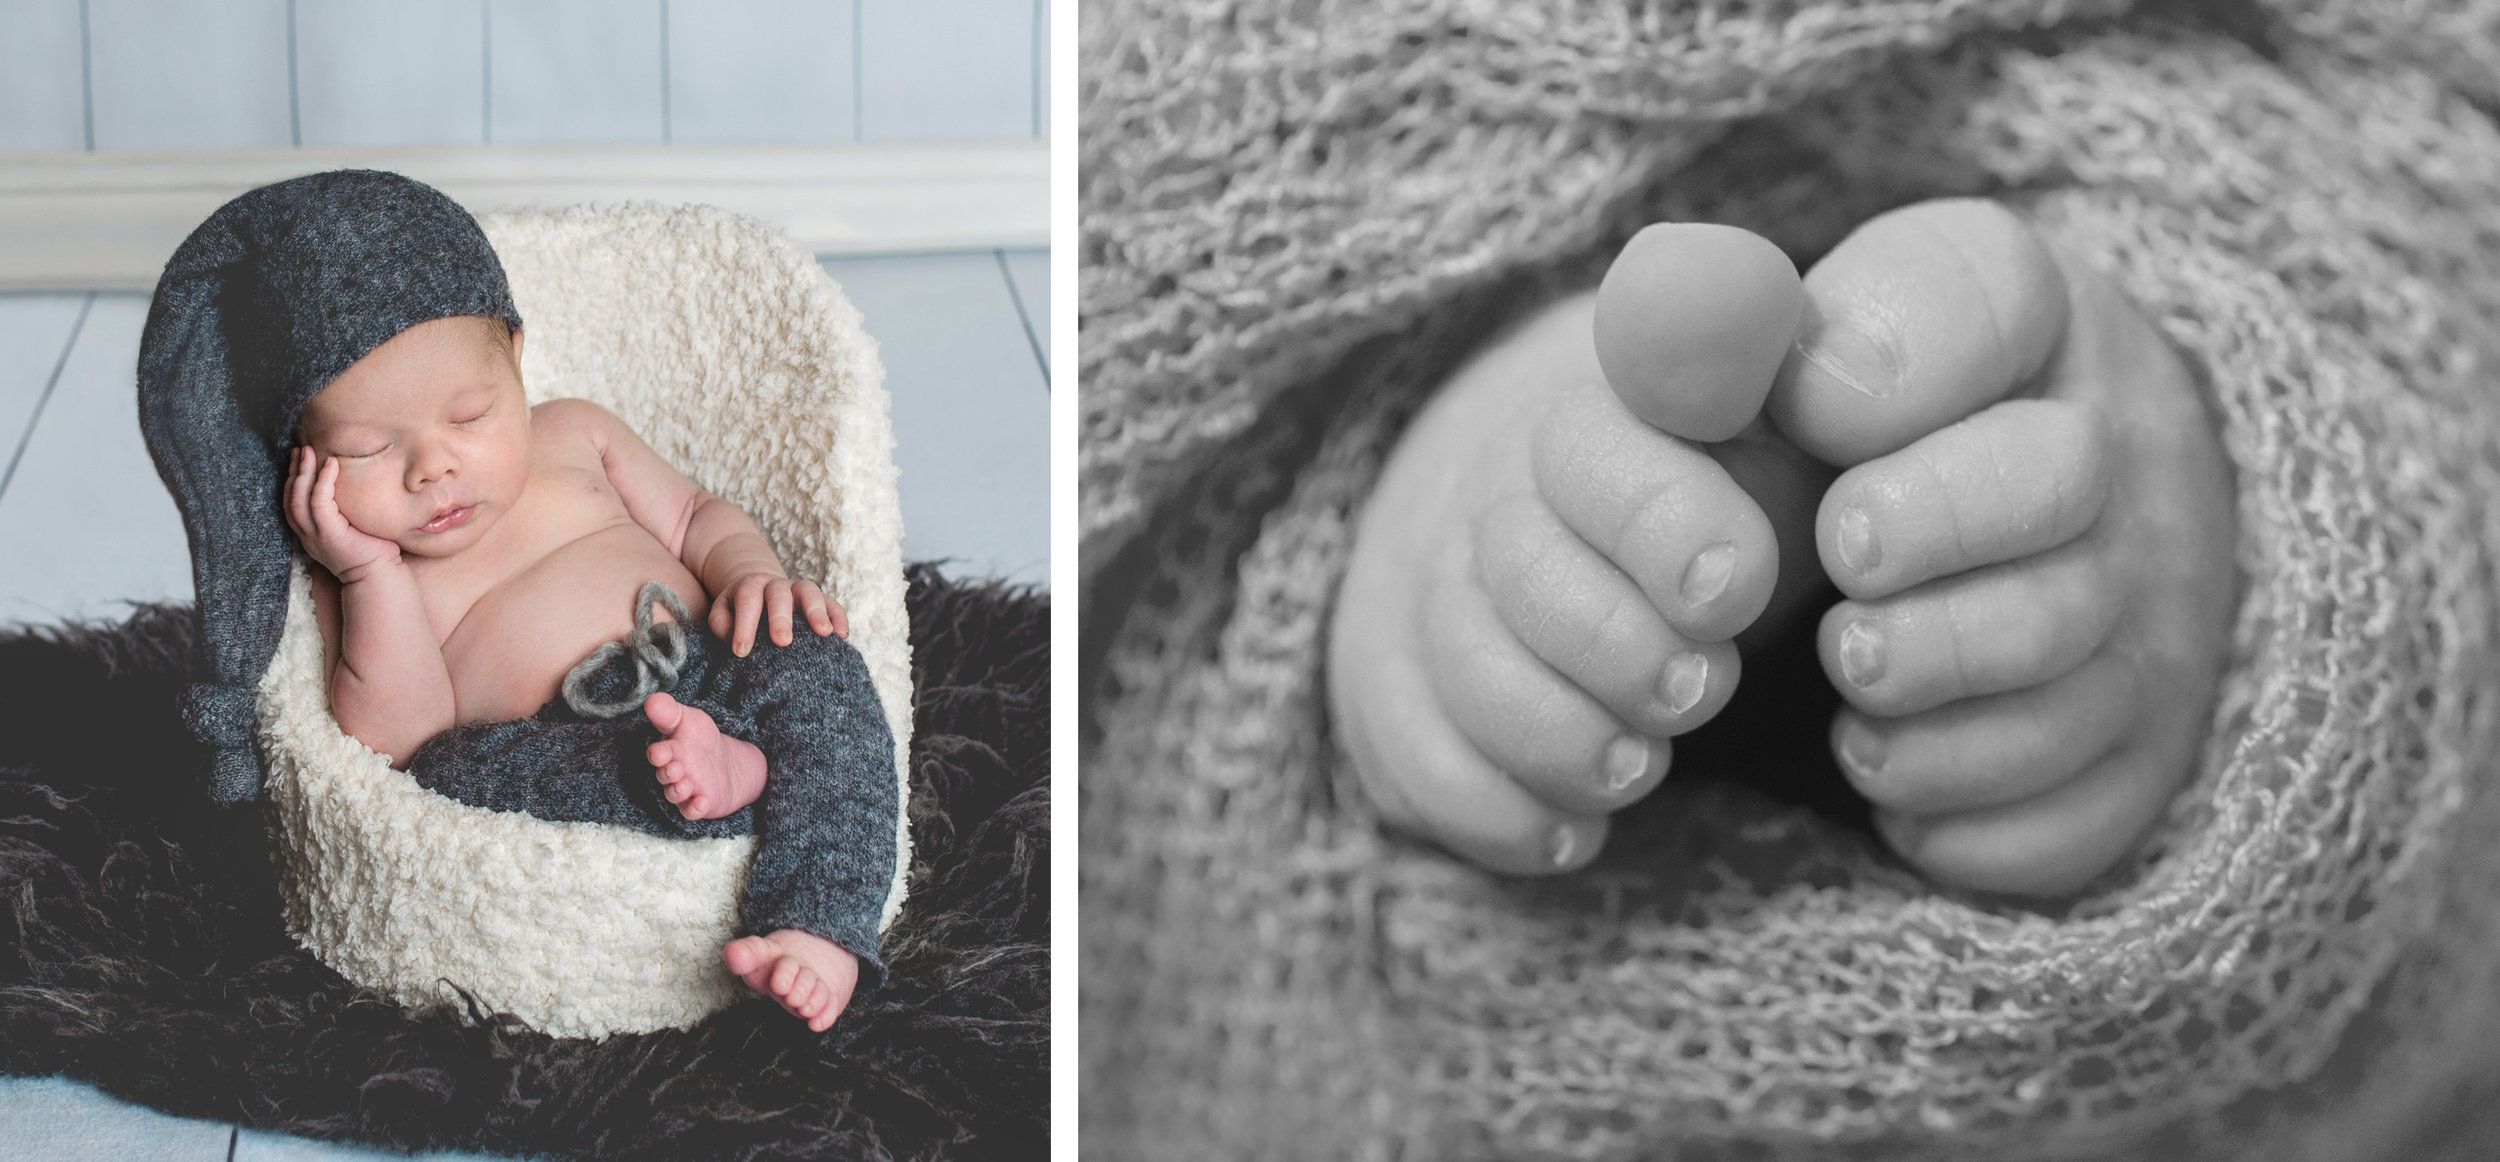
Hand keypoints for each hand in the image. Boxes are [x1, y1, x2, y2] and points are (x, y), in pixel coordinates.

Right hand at [284, 447, 401, 581]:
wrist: (378, 576)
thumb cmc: (372, 551)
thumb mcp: (351, 527)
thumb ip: (343, 510)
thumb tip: (354, 484)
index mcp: (309, 533)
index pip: (291, 502)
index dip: (292, 479)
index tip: (298, 459)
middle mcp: (307, 534)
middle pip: (290, 496)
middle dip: (293, 470)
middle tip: (300, 449)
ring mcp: (315, 535)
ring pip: (299, 497)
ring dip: (303, 472)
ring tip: (308, 452)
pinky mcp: (329, 534)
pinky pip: (319, 502)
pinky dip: (323, 481)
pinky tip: (331, 465)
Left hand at [708, 572, 847, 654]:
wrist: (759, 586)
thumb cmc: (739, 608)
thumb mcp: (722, 612)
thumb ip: (721, 624)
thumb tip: (733, 640)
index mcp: (750, 587)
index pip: (747, 602)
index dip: (744, 627)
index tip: (742, 652)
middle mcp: (776, 586)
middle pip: (779, 595)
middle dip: (781, 618)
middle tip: (782, 642)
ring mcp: (799, 591)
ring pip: (810, 592)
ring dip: (817, 611)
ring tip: (824, 633)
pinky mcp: (819, 599)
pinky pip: (832, 602)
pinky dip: (839, 616)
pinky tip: (842, 635)